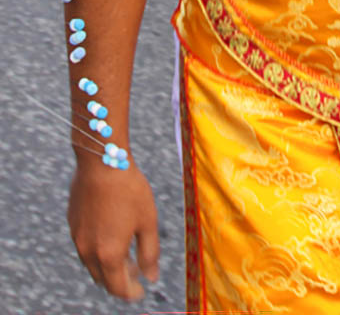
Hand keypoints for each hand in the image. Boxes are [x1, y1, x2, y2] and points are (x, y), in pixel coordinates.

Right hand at [68, 159, 159, 298]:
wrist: (101, 160)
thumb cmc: (128, 189)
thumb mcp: (147, 220)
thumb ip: (149, 253)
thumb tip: (151, 277)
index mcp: (108, 254)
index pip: (118, 287)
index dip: (131, 293)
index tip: (141, 291)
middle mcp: (89, 251)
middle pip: (103, 279)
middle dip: (119, 280)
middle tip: (136, 272)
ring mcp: (77, 238)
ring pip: (92, 264)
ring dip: (107, 265)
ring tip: (125, 253)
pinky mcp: (73, 223)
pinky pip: (84, 246)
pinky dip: (97, 250)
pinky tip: (111, 233)